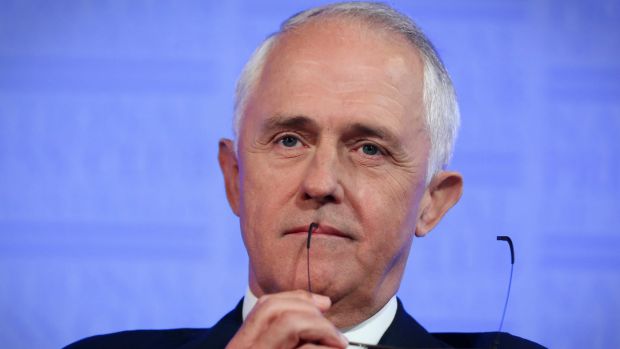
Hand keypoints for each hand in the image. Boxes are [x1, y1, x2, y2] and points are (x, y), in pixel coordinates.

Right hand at [225, 290, 348, 348]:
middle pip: (272, 307)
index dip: (297, 298)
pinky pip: (302, 348)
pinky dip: (322, 347)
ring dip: (319, 326)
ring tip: (338, 342)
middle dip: (307, 308)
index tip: (324, 304)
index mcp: (245, 345)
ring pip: (286, 322)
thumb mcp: (283, 344)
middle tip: (333, 331)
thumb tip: (322, 303)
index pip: (266, 305)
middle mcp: (243, 348)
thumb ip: (294, 332)